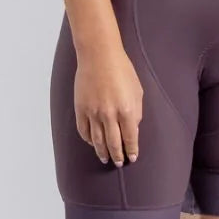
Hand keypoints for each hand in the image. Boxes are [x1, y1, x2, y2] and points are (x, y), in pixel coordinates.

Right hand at [74, 46, 142, 166]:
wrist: (98, 55)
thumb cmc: (122, 70)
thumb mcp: (137, 90)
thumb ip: (136, 111)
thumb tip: (133, 128)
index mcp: (127, 110)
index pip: (130, 138)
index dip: (132, 150)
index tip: (132, 157)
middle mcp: (110, 115)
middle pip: (114, 143)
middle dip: (117, 156)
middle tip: (119, 163)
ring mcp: (93, 113)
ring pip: (97, 140)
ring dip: (102, 152)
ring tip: (105, 158)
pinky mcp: (81, 108)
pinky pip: (84, 130)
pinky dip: (88, 140)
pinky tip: (93, 143)